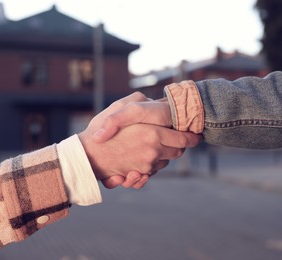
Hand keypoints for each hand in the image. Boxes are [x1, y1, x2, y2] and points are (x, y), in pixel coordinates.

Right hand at [79, 92, 200, 188]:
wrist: (86, 156)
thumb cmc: (100, 131)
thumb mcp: (119, 108)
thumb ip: (138, 102)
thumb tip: (153, 100)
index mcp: (152, 133)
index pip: (183, 139)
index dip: (192, 138)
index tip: (196, 136)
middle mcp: (154, 151)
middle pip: (178, 152)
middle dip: (179, 146)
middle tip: (176, 139)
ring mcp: (147, 164)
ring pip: (166, 162)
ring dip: (164, 155)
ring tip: (154, 146)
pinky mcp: (139, 174)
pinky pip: (153, 171)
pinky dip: (152, 166)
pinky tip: (143, 158)